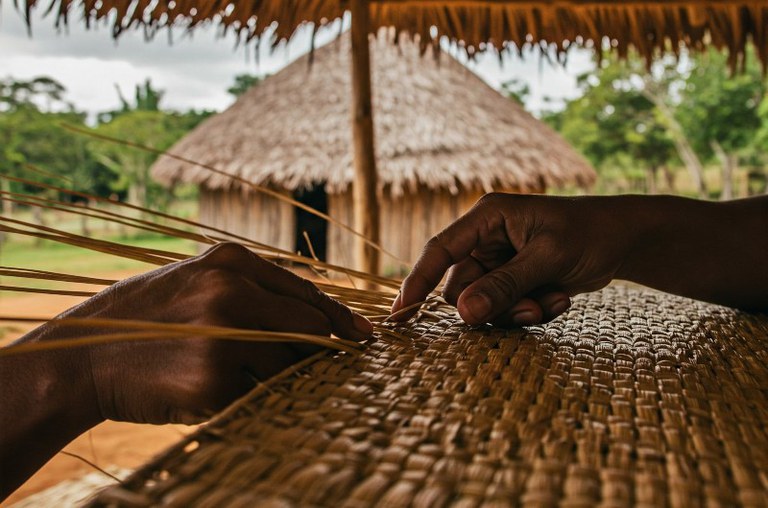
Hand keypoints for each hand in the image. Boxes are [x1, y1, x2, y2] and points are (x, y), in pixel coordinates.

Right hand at [1, 243, 372, 495]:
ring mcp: (225, 336)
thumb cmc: (148, 317)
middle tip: (304, 365)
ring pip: (285, 367)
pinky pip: (254, 394)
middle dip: (311, 352)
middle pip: (309, 330)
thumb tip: (321, 318)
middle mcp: (233, 292)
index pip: (309, 294)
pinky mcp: (214, 380)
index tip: (365, 337)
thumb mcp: (199, 281)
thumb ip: (257, 292)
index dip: (341, 320)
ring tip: (217, 368)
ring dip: (268, 376)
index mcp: (232, 262)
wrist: (85, 354)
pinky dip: (240, 396)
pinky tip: (201, 385)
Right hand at [392, 193, 636, 326]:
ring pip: (483, 305)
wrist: (624, 240)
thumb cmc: (588, 233)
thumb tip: (465, 314)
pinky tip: (559, 298)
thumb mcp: (548, 257)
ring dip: (516, 312)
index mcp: (486, 218)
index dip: (418, 281)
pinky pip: (505, 310)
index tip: (401, 314)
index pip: (440, 250)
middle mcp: (486, 241)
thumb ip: (505, 286)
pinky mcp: (513, 282)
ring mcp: (499, 264)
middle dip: (494, 307)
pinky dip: (531, 311)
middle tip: (530, 311)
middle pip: (462, 289)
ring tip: (552, 302)